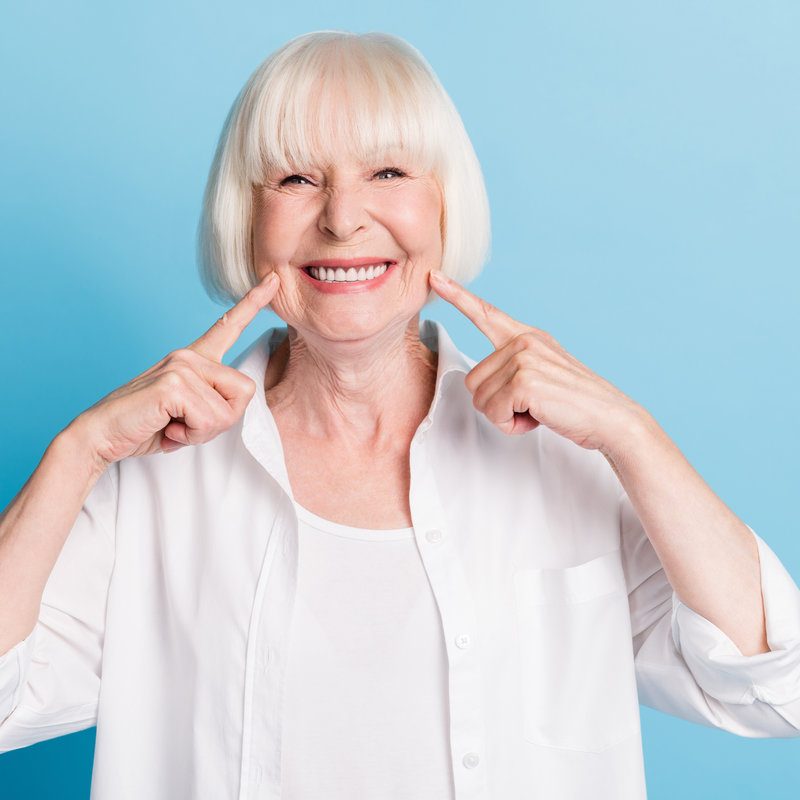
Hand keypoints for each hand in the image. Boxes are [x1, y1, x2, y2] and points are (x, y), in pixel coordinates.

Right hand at [74, 272, 280, 463]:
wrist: (101, 436)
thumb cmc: (146, 425)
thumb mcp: (189, 413)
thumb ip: (214, 402)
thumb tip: (236, 403)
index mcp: (194, 358)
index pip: (228, 326)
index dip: (254, 303)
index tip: (274, 280)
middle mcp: (189, 356)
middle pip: (245, 391)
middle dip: (222, 421)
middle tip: (187, 426)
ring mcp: (182, 365)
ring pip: (228, 411)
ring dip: (203, 431)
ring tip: (173, 426)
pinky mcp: (174, 383)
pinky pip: (209, 419)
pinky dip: (190, 434)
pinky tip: (167, 429)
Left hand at [428, 270, 647, 450]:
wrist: (611, 418)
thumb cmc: (575, 404)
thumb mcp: (544, 374)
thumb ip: (514, 367)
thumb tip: (480, 384)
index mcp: (527, 337)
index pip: (486, 313)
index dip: (457, 296)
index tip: (434, 277)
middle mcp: (523, 341)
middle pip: (472, 380)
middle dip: (496, 404)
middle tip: (532, 405)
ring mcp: (523, 358)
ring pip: (480, 399)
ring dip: (505, 416)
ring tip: (538, 410)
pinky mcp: (523, 381)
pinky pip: (493, 413)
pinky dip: (511, 425)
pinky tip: (538, 417)